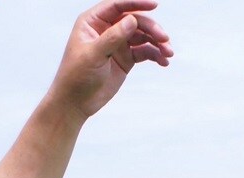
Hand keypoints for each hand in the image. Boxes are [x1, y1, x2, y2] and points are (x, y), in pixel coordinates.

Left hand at [49, 1, 172, 120]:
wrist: (75, 103)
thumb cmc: (76, 76)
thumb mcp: (93, 55)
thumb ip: (112, 37)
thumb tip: (132, 20)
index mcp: (93, 22)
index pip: (117, 6)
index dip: (136, 3)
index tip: (154, 4)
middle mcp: (107, 29)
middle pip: (134, 21)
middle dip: (151, 29)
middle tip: (164, 39)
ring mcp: (118, 44)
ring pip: (142, 36)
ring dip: (157, 43)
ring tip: (168, 53)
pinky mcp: (125, 59)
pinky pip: (144, 52)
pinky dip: (155, 55)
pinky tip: (163, 61)